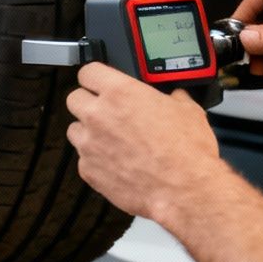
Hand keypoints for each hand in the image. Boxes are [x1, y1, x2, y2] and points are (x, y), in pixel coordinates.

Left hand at [64, 63, 225, 222]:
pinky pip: (83, 159)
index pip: (88, 72)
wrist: (185, 189)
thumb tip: (173, 96)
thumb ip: (172, 97)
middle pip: (75, 98)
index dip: (96, 77)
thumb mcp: (188, 110)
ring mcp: (89, 144)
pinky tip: (116, 162)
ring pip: (74, 129)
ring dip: (88, 132)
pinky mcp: (88, 170)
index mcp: (120, 92)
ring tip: (111, 140)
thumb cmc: (186, 152)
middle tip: (106, 111)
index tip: (100, 82)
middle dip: (88, 103)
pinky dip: (95, 160)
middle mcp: (98, 115)